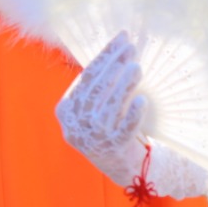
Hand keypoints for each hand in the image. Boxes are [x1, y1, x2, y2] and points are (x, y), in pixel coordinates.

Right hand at [56, 31, 146, 186]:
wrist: (121, 167)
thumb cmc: (107, 129)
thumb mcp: (91, 109)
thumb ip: (95, 86)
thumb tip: (116, 50)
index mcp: (65, 110)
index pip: (86, 76)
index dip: (104, 56)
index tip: (121, 39)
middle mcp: (75, 124)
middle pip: (96, 88)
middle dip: (114, 65)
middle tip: (131, 48)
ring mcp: (93, 138)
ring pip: (109, 105)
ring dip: (124, 84)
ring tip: (137, 67)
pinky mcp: (113, 149)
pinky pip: (124, 129)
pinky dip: (133, 114)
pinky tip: (142, 100)